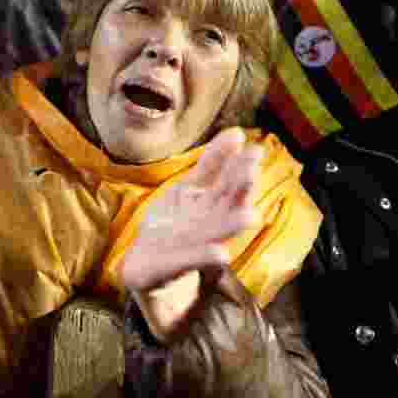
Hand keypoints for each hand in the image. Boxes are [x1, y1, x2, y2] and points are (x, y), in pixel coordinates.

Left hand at [122, 128, 262, 341]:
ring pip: (219, 232)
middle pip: (228, 203)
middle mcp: (211, 222)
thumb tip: (239, 132)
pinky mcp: (177, 264)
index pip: (227, 179)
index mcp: (212, 202)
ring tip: (250, 215)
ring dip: (234, 224)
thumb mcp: (189, 188)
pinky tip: (221, 254)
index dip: (237, 164)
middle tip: (252, 172)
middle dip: (240, 189)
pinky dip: (205, 257)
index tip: (251, 147)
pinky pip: (193, 260)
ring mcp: (197, 244)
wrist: (146, 264)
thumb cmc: (174, 223)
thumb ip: (213, 163)